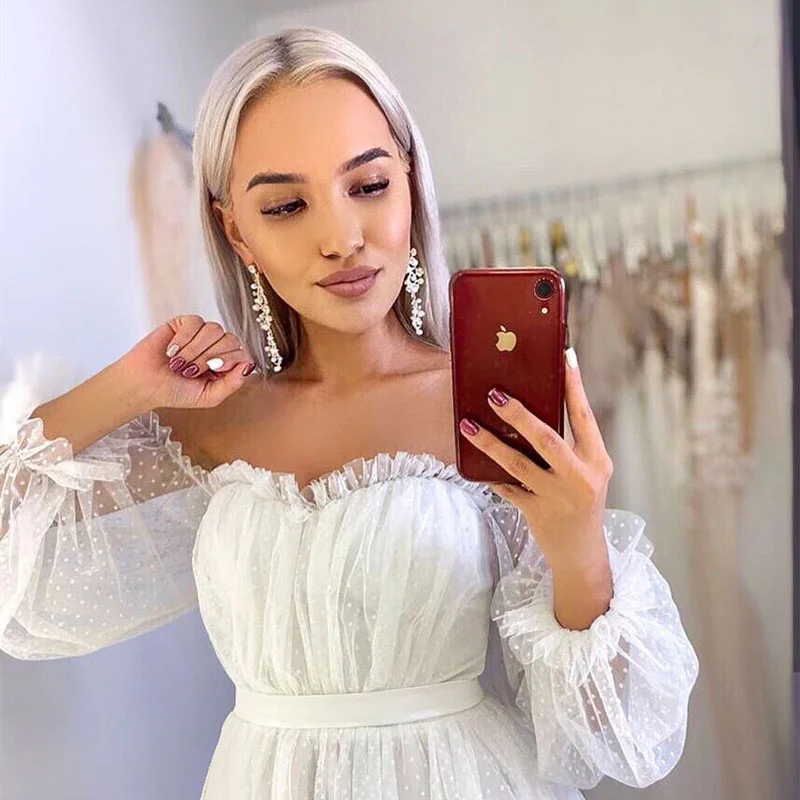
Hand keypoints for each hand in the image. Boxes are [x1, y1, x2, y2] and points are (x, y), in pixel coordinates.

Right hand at [115, 315, 259, 410]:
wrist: (145, 384)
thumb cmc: (175, 392)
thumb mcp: (209, 396)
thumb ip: (232, 384)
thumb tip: (249, 366)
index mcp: (225, 364)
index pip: (242, 353)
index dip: (229, 360)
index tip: (212, 369)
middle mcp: (216, 347)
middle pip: (230, 339)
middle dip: (208, 357)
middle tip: (189, 371)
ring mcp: (202, 334)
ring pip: (214, 330)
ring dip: (194, 350)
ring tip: (178, 364)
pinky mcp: (185, 323)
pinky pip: (195, 323)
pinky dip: (183, 339)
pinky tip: (172, 351)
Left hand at [458, 347, 613, 573]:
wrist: (581, 553)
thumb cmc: (581, 502)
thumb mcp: (587, 473)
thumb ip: (570, 445)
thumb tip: (536, 406)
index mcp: (597, 461)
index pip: (584, 417)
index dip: (574, 387)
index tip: (563, 359)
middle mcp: (580, 478)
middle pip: (547, 439)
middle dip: (519, 415)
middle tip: (494, 395)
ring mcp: (557, 497)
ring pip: (518, 464)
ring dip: (490, 442)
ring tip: (468, 424)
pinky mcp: (536, 513)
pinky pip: (506, 488)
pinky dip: (489, 474)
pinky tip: (470, 460)